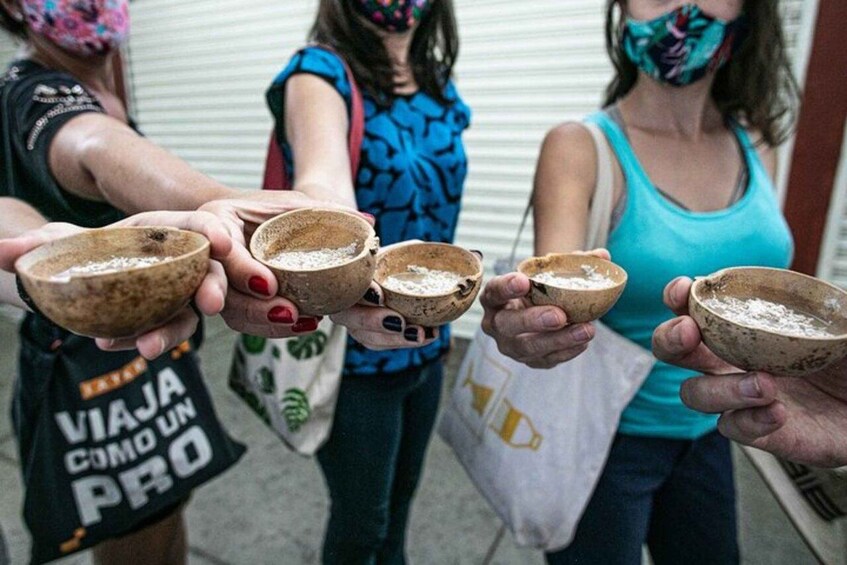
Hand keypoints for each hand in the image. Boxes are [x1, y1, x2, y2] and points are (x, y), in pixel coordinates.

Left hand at [0, 211, 230, 359]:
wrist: (75, 283)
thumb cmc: (80, 253)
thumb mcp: (58, 244)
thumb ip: (33, 246)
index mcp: (164, 230)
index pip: (199, 225)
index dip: (214, 231)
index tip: (222, 243)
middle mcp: (178, 263)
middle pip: (207, 273)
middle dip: (214, 288)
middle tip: (208, 305)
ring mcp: (175, 295)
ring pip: (188, 313)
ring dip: (173, 330)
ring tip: (148, 348)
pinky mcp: (163, 321)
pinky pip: (161, 332)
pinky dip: (141, 340)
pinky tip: (110, 344)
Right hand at [199, 191, 364, 336]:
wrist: (257, 222)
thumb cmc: (275, 208)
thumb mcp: (297, 203)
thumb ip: (327, 211)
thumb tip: (367, 223)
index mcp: (218, 218)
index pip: (219, 245)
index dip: (240, 268)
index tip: (268, 284)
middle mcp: (209, 251)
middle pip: (217, 287)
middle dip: (250, 306)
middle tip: (287, 313)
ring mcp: (217, 279)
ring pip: (231, 310)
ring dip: (264, 322)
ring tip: (301, 321)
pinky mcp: (231, 299)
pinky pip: (245, 320)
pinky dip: (272, 326)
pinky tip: (304, 324)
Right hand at [330, 240, 437, 349]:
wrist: (391, 275)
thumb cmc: (387, 259)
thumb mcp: (384, 245)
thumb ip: (374, 233)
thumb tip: (371, 221)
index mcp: (344, 279)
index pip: (346, 286)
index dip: (363, 292)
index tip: (380, 296)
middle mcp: (344, 303)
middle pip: (349, 318)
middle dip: (374, 322)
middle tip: (399, 322)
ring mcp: (355, 322)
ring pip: (367, 336)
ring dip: (394, 339)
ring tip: (420, 334)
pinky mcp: (370, 335)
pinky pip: (383, 343)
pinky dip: (405, 341)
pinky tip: (429, 335)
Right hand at [479, 249, 608, 368]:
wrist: (540, 311)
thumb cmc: (539, 289)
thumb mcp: (547, 273)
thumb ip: (572, 262)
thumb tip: (603, 255)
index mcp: (494, 298)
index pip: (494, 291)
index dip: (506, 287)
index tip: (523, 280)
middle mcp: (496, 324)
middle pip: (508, 325)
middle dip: (533, 320)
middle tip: (559, 315)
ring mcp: (512, 346)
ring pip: (529, 347)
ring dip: (558, 340)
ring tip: (585, 330)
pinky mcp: (531, 361)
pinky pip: (548, 360)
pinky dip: (567, 351)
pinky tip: (583, 342)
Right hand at [654, 276, 846, 466]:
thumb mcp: (844, 322)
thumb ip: (826, 303)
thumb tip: (821, 290)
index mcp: (744, 328)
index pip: (695, 309)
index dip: (680, 298)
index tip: (685, 289)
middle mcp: (732, 362)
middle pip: (673, 351)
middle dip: (670, 339)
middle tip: (689, 334)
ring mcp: (741, 397)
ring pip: (695, 393)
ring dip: (720, 388)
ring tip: (764, 384)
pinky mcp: (759, 431)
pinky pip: (733, 428)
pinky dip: (750, 420)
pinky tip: (779, 412)